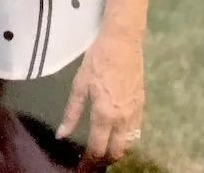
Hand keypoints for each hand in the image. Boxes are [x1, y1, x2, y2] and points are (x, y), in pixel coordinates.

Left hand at [57, 32, 144, 170]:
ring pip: (128, 145)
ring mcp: (135, 114)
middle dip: (103, 162)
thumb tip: (62, 134)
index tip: (80, 171)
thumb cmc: (97, 60)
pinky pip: (136, 132)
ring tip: (102, 154)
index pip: (97, 149)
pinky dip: (126, 141)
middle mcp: (122, 119)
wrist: (123, 42)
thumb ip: (71, 111)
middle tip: (91, 164)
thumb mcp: (79, 84)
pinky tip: (117, 137)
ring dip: (116, 153)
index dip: (88, 163)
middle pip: (116, 152)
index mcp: (104, 114)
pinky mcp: (142, 106)